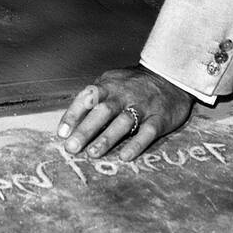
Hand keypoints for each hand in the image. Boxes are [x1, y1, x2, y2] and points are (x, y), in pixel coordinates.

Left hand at [56, 66, 192, 160]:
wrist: (170, 76)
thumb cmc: (134, 84)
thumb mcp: (112, 82)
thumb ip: (94, 97)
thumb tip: (71, 120)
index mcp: (109, 86)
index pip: (87, 98)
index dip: (73, 115)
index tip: (62, 133)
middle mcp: (124, 95)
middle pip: (103, 111)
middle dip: (86, 129)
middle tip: (72, 147)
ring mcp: (142, 106)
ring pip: (123, 122)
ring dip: (107, 138)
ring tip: (93, 153)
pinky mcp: (159, 118)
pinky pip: (147, 132)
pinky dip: (136, 144)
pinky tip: (125, 156)